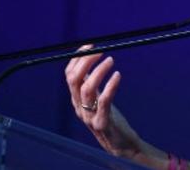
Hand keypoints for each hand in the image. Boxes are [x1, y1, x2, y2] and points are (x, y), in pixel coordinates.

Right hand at [64, 46, 148, 162]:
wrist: (120, 144)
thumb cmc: (110, 118)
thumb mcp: (97, 98)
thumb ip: (92, 82)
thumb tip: (90, 61)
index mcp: (76, 99)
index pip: (69, 75)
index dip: (78, 58)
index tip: (90, 46)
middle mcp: (79, 107)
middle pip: (74, 79)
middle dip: (85, 61)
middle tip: (100, 50)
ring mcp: (89, 116)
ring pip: (86, 89)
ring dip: (98, 71)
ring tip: (110, 60)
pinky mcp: (102, 123)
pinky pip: (104, 101)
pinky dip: (110, 86)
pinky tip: (118, 76)